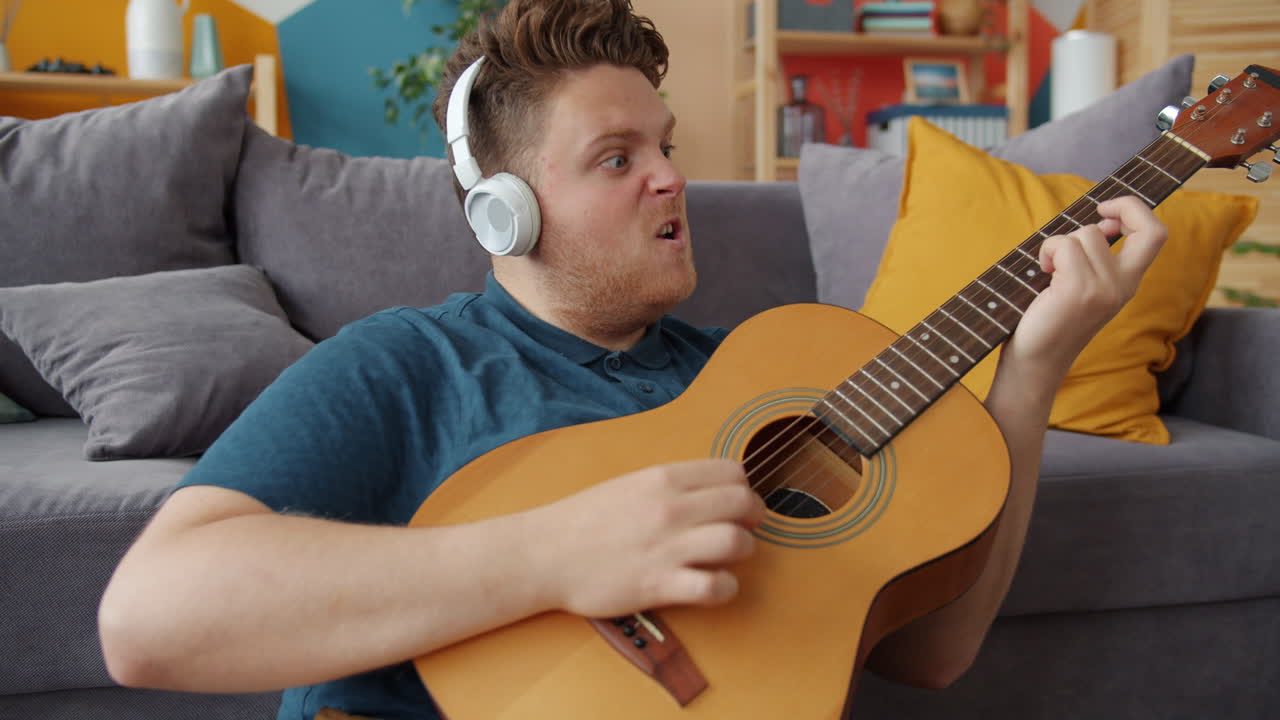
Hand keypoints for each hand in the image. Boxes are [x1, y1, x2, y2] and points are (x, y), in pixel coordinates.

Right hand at [532, 459, 765, 617]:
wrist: (545, 553)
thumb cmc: (584, 519)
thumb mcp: (630, 484)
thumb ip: (671, 485)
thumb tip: (712, 489)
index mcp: (663, 478)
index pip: (732, 472)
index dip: (743, 488)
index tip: (737, 502)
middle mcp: (670, 508)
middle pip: (743, 504)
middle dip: (753, 518)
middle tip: (743, 529)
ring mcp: (667, 547)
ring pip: (737, 543)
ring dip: (742, 552)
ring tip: (727, 558)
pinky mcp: (660, 585)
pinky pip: (715, 587)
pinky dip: (725, 589)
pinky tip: (713, 586)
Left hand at [1002, 196, 1165, 384]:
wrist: (1035, 362)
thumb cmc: (1049, 320)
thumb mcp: (1082, 285)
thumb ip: (1096, 257)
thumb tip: (1103, 221)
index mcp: (1128, 283)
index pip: (1157, 235)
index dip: (1137, 210)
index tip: (1108, 210)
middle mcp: (1124, 286)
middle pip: (1146, 228)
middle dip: (1125, 204)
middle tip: (1097, 210)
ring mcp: (1105, 289)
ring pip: (1087, 232)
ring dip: (1060, 243)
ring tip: (1051, 268)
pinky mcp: (1079, 291)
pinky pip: (1063, 245)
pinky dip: (1047, 251)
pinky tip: (1044, 272)